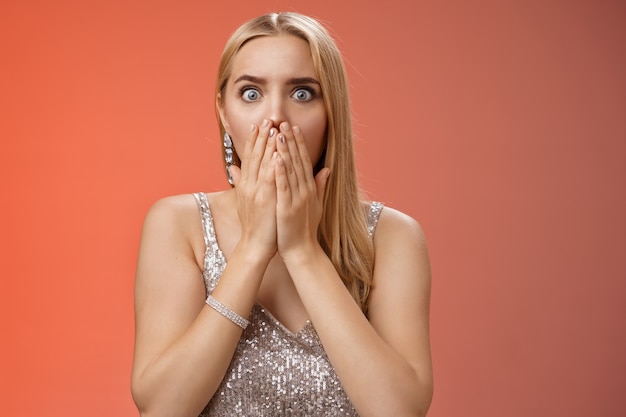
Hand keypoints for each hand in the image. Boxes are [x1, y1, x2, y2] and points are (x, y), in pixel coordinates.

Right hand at [229, 120, 278, 258]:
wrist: (255, 246)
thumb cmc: (254, 225)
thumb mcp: (243, 200)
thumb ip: (239, 182)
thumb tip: (233, 168)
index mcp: (246, 184)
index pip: (249, 157)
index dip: (254, 141)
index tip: (258, 125)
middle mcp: (249, 185)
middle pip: (254, 156)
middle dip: (261, 137)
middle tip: (266, 119)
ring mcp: (256, 192)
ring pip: (262, 164)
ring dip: (268, 145)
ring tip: (273, 128)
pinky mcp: (265, 200)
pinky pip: (269, 179)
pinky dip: (273, 165)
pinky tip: (278, 153)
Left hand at [274, 122, 329, 259]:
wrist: (302, 250)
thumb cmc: (306, 228)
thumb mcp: (316, 204)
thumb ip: (320, 186)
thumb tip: (327, 170)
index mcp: (309, 188)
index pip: (304, 161)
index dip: (299, 143)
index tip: (293, 128)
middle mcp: (305, 190)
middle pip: (297, 161)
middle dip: (290, 141)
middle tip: (283, 123)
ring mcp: (297, 199)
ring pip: (290, 171)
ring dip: (284, 151)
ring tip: (277, 134)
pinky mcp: (287, 208)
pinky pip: (283, 188)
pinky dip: (280, 173)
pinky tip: (275, 159)